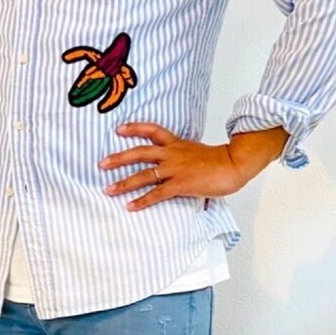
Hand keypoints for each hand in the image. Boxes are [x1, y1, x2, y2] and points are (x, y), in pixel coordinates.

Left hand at [98, 122, 245, 210]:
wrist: (233, 164)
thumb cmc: (218, 161)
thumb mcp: (196, 151)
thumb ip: (181, 155)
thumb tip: (171, 164)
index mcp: (176, 144)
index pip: (152, 130)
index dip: (135, 128)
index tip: (119, 129)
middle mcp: (172, 154)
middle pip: (140, 152)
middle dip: (119, 158)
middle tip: (101, 164)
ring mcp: (175, 169)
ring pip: (144, 174)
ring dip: (124, 183)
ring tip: (108, 189)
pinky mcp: (181, 184)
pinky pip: (157, 193)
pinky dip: (142, 200)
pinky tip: (130, 206)